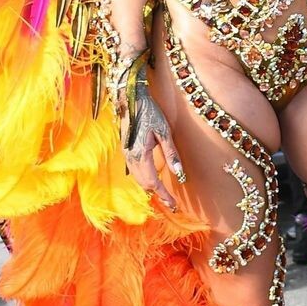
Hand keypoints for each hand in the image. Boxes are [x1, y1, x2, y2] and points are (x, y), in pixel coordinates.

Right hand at [118, 79, 184, 209]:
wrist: (131, 100)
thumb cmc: (150, 112)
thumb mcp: (164, 132)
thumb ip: (171, 154)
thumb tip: (179, 175)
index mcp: (141, 155)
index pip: (153, 183)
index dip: (164, 196)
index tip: (174, 206)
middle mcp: (131, 158)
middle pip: (145, 184)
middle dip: (158, 195)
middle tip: (172, 204)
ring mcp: (127, 155)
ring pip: (139, 179)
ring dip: (151, 188)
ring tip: (165, 195)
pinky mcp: (127, 151)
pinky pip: (135, 172)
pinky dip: (145, 180)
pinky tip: (153, 180)